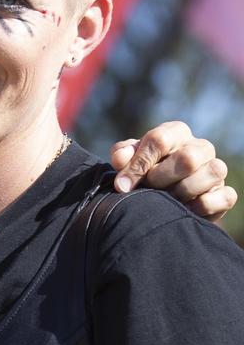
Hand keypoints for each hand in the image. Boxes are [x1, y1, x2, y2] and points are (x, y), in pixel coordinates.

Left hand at [110, 121, 236, 221]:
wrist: (163, 199)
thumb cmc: (145, 173)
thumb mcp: (128, 162)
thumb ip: (122, 155)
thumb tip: (120, 159)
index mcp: (176, 133)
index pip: (160, 140)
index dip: (139, 164)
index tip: (123, 185)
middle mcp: (200, 148)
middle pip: (188, 158)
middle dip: (161, 178)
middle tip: (149, 189)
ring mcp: (215, 169)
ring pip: (212, 173)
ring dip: (182, 193)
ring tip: (166, 201)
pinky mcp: (224, 193)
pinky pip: (225, 196)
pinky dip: (203, 206)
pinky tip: (185, 211)